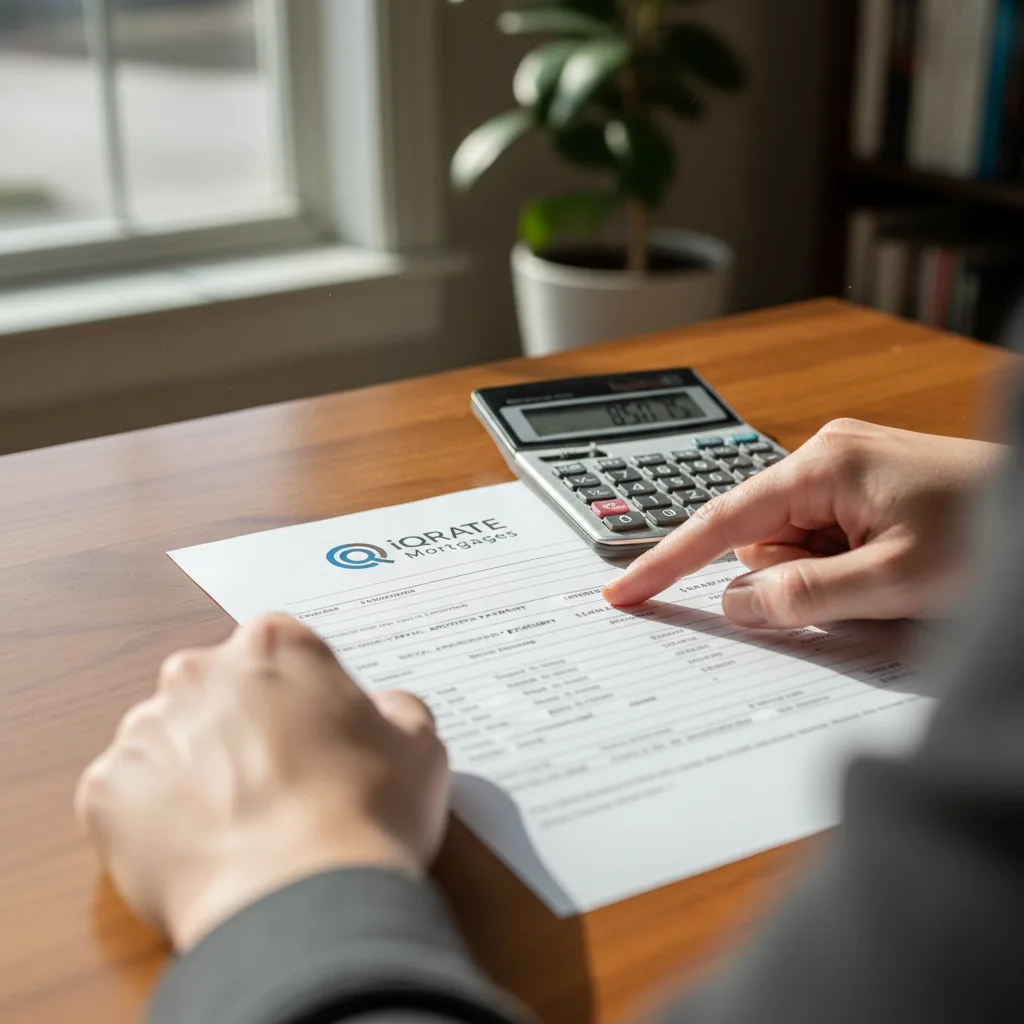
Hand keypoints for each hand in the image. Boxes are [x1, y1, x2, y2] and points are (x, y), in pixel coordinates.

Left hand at [75, 614, 448, 951]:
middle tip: (275, 785)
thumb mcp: (420, 746)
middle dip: (239, 729)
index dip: (299, 700)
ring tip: (237, 827)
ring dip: (193, 773)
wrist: (300, 899)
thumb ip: (396, 710)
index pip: (278, 654)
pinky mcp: (105, 790)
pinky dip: (153, 822)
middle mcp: (201, 671)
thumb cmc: (366, 814)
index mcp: (274, 645)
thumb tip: (382, 710)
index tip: (312, 738)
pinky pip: (127, 799)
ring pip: (167, 743)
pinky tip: (200, 850)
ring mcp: (145, 728)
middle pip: (216, 692)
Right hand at [603, 419, 1004, 626]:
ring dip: (821, 576)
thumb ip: (804, 596)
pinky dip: (840, 566)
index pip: (720, 521)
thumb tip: (736, 604)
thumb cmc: (991, 530)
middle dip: (789, 578)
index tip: (623, 592)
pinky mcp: (864, 488)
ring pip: (790, 546)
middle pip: (759, 541)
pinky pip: (821, 539)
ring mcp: (846, 471)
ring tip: (889, 576)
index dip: (666, 561)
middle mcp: (825, 457)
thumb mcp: (895, 581)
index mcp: (823, 465)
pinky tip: (890, 565)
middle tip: (859, 590)